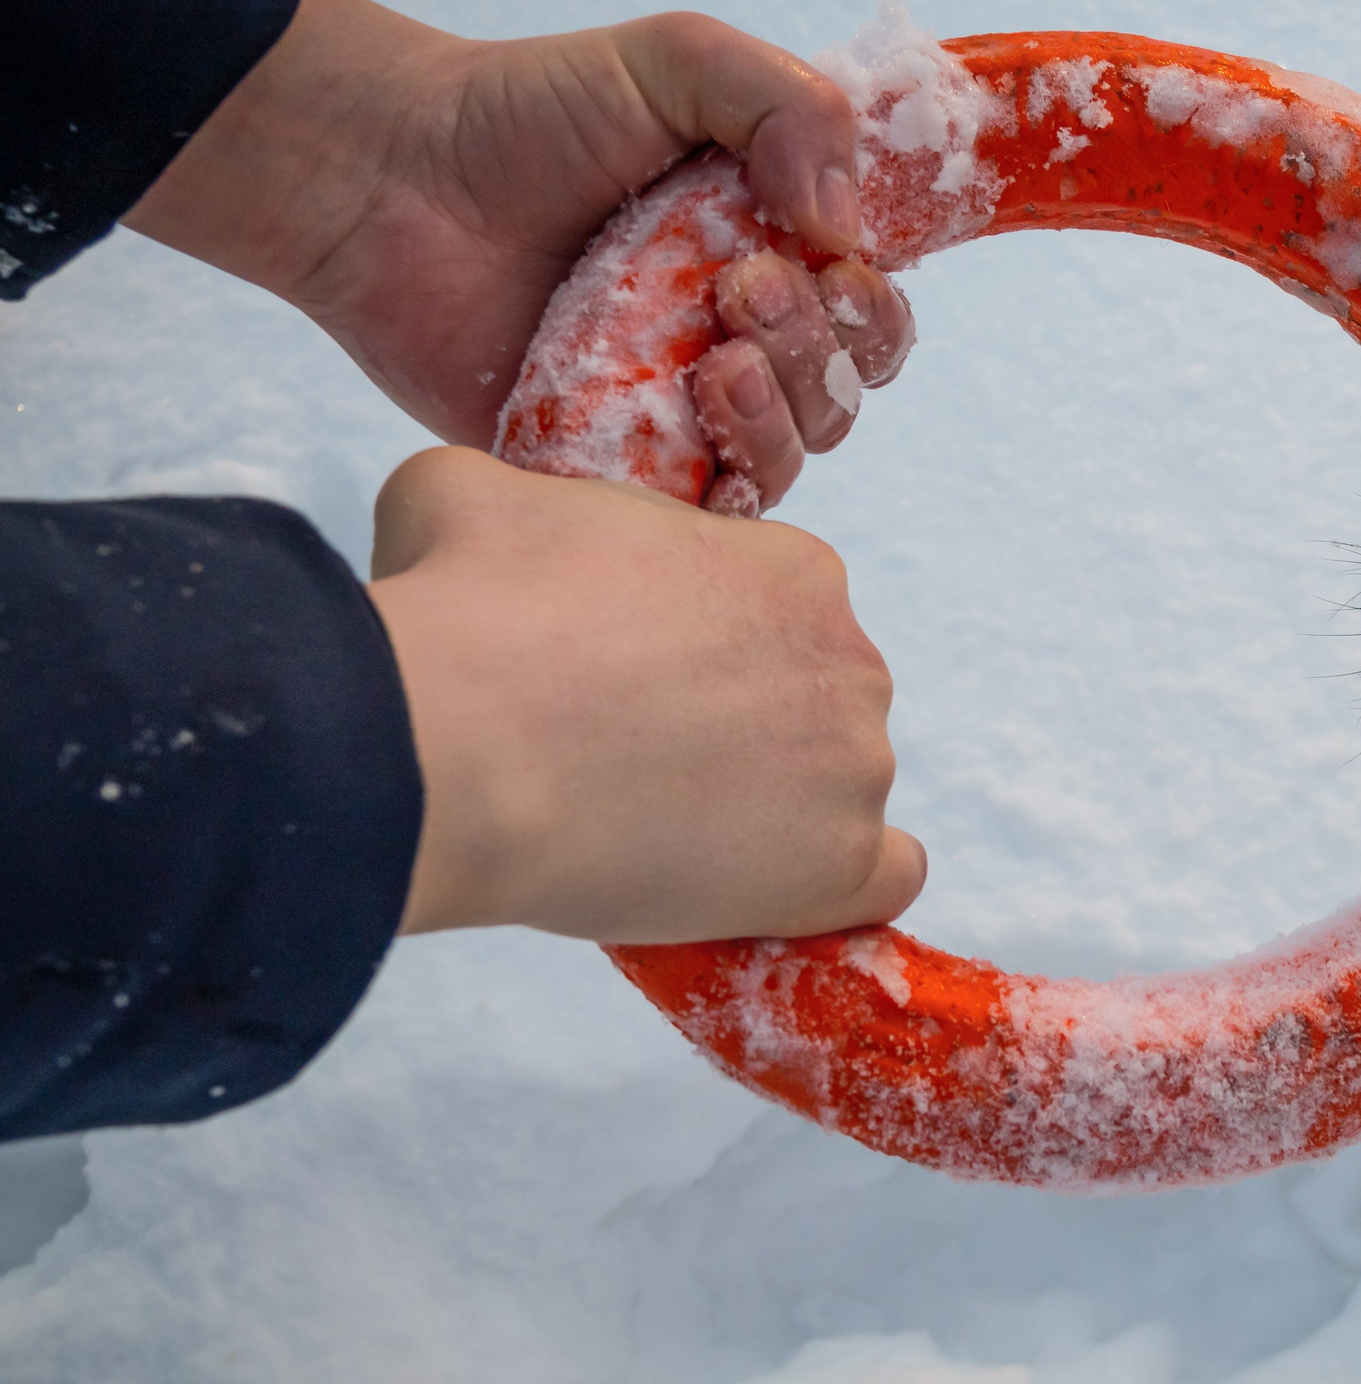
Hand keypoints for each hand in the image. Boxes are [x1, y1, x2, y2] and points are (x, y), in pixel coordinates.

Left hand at [123, 0, 914, 502]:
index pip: (868, 312)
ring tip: (714, 361)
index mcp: (766, 251)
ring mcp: (673, 408)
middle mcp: (732, 338)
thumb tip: (845, 222)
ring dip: (779, 414)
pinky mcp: (610, 468)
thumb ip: (793, 105)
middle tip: (741, 291)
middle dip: (819, 347)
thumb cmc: (526, 113)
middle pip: (841, 389)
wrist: (387, 179)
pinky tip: (697, 425)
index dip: (870, 304)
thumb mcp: (679, 61)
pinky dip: (724, 484)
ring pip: (789, 456)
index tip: (826, 260)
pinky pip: (700, 516)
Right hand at [367, 446, 926, 940]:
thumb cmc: (467, 610)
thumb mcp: (476, 495)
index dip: (702, 649)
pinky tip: (777, 889)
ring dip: (774, 809)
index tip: (635, 680)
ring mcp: (854, 767)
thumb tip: (500, 524)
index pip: (775, 612)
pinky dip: (839, 886)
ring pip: (838, 789)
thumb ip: (524, 501)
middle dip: (742, 725)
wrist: (454, 750)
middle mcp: (850, 659)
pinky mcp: (839, 867)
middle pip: (815, 699)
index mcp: (796, 569)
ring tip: (660, 832)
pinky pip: (884, 879)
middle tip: (637, 760)